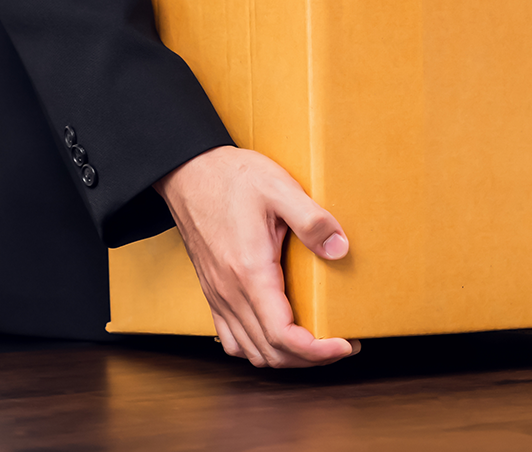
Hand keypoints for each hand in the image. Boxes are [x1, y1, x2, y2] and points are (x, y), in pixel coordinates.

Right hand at [154, 146, 357, 367]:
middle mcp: (230, 292)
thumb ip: (311, 220)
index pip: (283, 336)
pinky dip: (258, 348)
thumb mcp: (279, 188)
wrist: (187, 172)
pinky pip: (232, 339)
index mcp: (249, 272)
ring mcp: (218, 295)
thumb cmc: (231, 177)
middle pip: (270, 352)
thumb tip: (340, 248)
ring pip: (251, 351)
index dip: (317, 351)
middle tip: (341, 343)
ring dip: (285, 357)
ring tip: (315, 344)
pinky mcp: (213, 291)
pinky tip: (277, 335)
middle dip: (310, 358)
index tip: (344, 344)